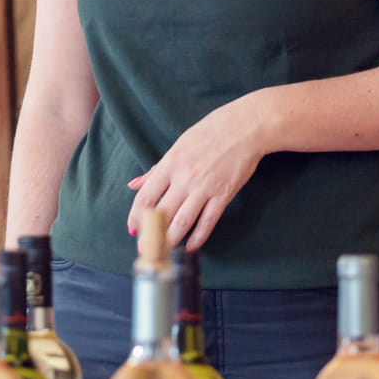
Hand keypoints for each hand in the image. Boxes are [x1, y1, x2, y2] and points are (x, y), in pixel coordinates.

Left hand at [126, 94, 272, 249]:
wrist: (245, 127)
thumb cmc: (210, 133)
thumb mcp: (178, 146)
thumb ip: (156, 169)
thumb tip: (134, 185)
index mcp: (170, 164)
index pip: (146, 196)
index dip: (136, 216)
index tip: (132, 229)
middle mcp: (184, 177)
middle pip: (162, 213)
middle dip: (151, 234)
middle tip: (146, 248)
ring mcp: (204, 187)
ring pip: (183, 221)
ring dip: (171, 239)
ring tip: (165, 251)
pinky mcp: (224, 194)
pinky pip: (208, 221)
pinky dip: (199, 236)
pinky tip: (192, 246)